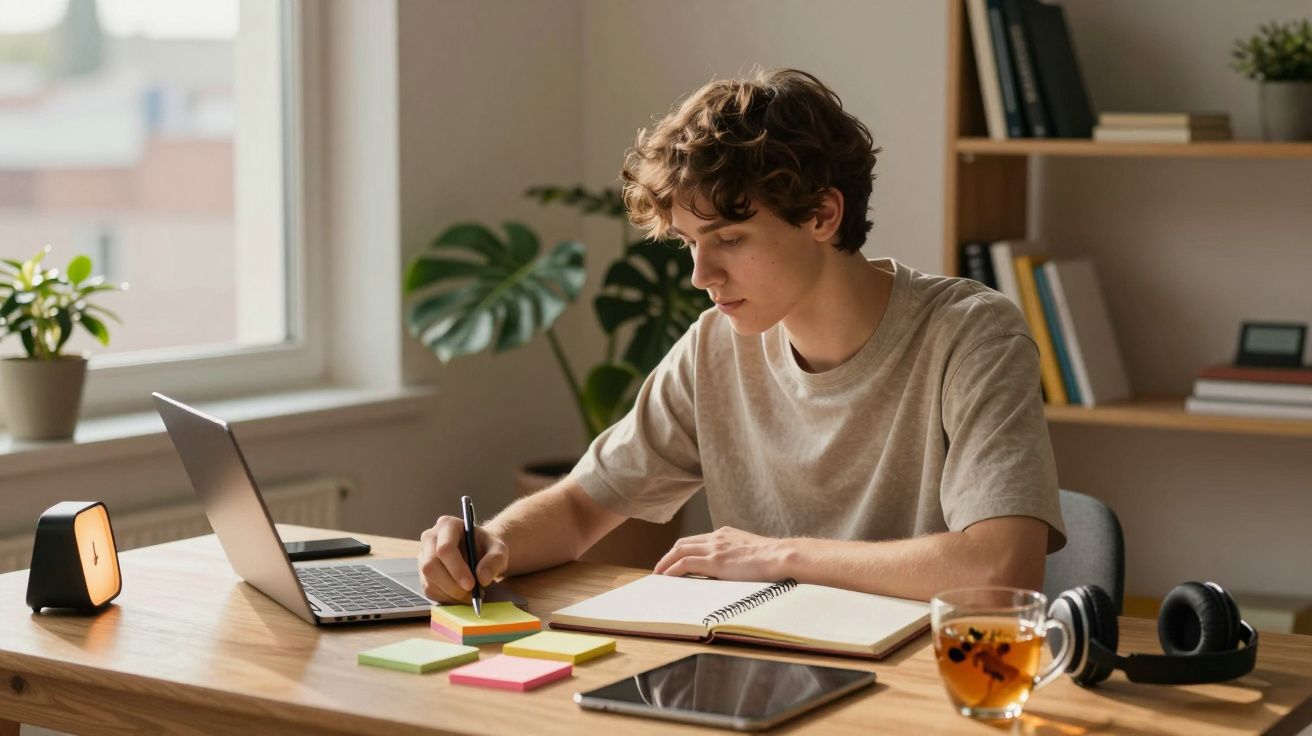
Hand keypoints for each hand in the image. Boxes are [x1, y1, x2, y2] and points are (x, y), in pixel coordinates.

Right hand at [418, 515, 508, 603]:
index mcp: (447, 525)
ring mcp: (423, 556)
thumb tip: (482, 578)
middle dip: (452, 585)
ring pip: (429, 581)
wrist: (480, 554)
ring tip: (470, 595)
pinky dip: (447, 598)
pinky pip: (430, 591)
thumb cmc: (487, 548)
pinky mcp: (423, 574)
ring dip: (451, 594)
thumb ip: (495, 560)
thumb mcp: (499, 550)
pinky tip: (461, 595)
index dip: (456, 569)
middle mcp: (430, 538)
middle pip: (431, 566)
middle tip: (471, 595)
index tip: (471, 584)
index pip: (444, 548)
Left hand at [653, 526, 790, 581]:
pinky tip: (666, 578)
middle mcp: (717, 537)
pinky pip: (685, 564)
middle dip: (668, 556)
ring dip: (665, 563)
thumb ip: (737, 557)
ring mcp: (715, 548)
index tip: (674, 561)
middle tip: (660, 569)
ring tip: (657, 575)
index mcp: (725, 534)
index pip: (696, 540)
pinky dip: (672, 570)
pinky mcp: (715, 561)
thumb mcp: (751, 552)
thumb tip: (732, 570)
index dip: (682, 551)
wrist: (781, 557)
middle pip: (683, 543)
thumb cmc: (773, 559)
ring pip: (679, 551)